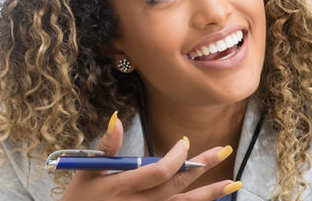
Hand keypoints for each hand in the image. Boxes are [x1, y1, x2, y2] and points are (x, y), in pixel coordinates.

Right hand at [59, 112, 241, 200]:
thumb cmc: (78, 197)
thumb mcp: (86, 170)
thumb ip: (106, 147)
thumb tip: (116, 119)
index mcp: (121, 187)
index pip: (159, 171)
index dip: (176, 157)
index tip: (185, 143)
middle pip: (177, 186)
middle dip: (202, 168)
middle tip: (223, 151)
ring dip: (209, 194)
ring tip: (232, 184)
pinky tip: (212, 200)